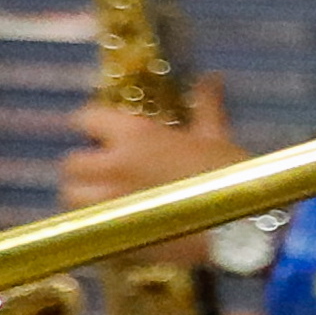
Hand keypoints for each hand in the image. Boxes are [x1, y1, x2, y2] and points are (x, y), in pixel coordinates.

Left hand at [61, 90, 244, 259]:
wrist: (243, 230)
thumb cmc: (231, 178)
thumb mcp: (218, 138)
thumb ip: (206, 107)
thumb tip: (211, 79)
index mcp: (135, 136)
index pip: (86, 118)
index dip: (94, 124)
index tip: (105, 132)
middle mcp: (113, 167)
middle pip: (72, 163)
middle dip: (86, 166)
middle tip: (109, 170)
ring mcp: (109, 204)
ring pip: (72, 197)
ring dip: (84, 196)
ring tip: (107, 199)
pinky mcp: (115, 236)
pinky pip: (89, 227)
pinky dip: (96, 224)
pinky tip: (118, 224)